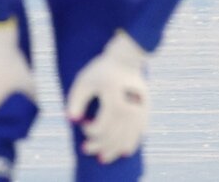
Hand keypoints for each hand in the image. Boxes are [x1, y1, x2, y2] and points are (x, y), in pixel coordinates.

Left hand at [66, 30, 149, 162]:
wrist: (125, 60)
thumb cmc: (100, 71)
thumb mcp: (83, 81)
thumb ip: (75, 100)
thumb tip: (72, 121)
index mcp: (114, 95)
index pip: (103, 123)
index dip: (90, 130)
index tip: (81, 124)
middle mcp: (130, 103)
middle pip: (116, 134)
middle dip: (99, 145)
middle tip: (84, 149)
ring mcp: (140, 107)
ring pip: (129, 136)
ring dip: (114, 149)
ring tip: (103, 158)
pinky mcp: (146, 109)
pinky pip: (140, 131)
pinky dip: (132, 143)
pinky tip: (124, 152)